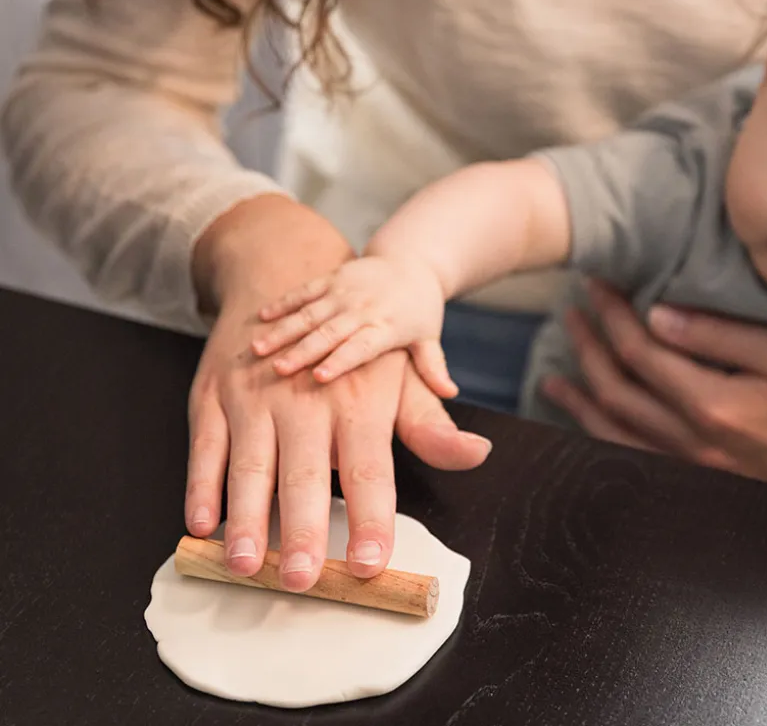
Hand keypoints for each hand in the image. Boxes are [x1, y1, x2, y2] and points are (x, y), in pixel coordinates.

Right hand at [184, 195, 490, 593]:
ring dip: (246, 517)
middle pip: (305, 471)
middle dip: (301, 528)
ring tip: (246, 566)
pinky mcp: (214, 395)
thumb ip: (429, 425)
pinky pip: (205, 444)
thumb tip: (478, 454)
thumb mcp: (397, 376)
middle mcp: (305, 400)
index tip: (371, 563)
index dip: (371, 516)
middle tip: (301, 580)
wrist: (284, 273)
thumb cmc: (350, 348)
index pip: (369, 467)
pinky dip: (201, 484)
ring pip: (249, 462)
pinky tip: (202, 523)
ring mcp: (255, 397)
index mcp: (357, 401)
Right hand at [251, 255, 455, 396]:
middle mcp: (363, 307)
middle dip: (304, 350)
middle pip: (331, 330)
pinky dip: (283, 303)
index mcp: (387, 326)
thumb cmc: (418, 311)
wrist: (411, 263)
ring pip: (310, 311)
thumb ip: (433, 366)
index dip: (342, 360)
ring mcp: (344, 290)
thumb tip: (450, 392)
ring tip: (257, 348)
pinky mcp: (331, 277)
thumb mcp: (428, 338)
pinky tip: (259, 316)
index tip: (320, 376)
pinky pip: (304, 290)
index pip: (363, 345)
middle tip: (278, 369)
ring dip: (284, 330)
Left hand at [543, 280, 766, 498]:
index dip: (612, 315)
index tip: (594, 283)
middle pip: (619, 392)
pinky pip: (638, 465)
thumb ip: (722, 336)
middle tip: (572, 310)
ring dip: (583, 401)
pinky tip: (591, 429)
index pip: (641, 353)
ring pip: (618, 437)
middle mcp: (697, 446)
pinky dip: (606, 444)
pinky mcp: (709, 481)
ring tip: (555, 375)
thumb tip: (658, 315)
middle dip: (589, 347)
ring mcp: (699, 470)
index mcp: (715, 407)